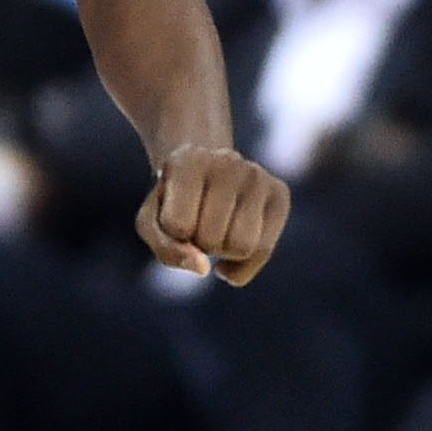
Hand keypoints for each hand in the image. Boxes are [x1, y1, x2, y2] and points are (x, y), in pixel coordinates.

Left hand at [136, 147, 289, 284]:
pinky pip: (264, 250)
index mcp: (187, 161)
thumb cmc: (172, 202)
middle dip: (200, 242)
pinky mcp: (279, 193)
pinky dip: (245, 262)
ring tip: (217, 227)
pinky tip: (234, 241)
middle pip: (212, 240)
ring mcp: (257, 175)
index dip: (173, 232)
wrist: (203, 173)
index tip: (175, 213)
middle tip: (199, 221)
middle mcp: (227, 161)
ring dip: (224, 251)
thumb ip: (166, 248)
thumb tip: (204, 269)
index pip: (178, 226)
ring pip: (242, 247)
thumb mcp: (152, 222)